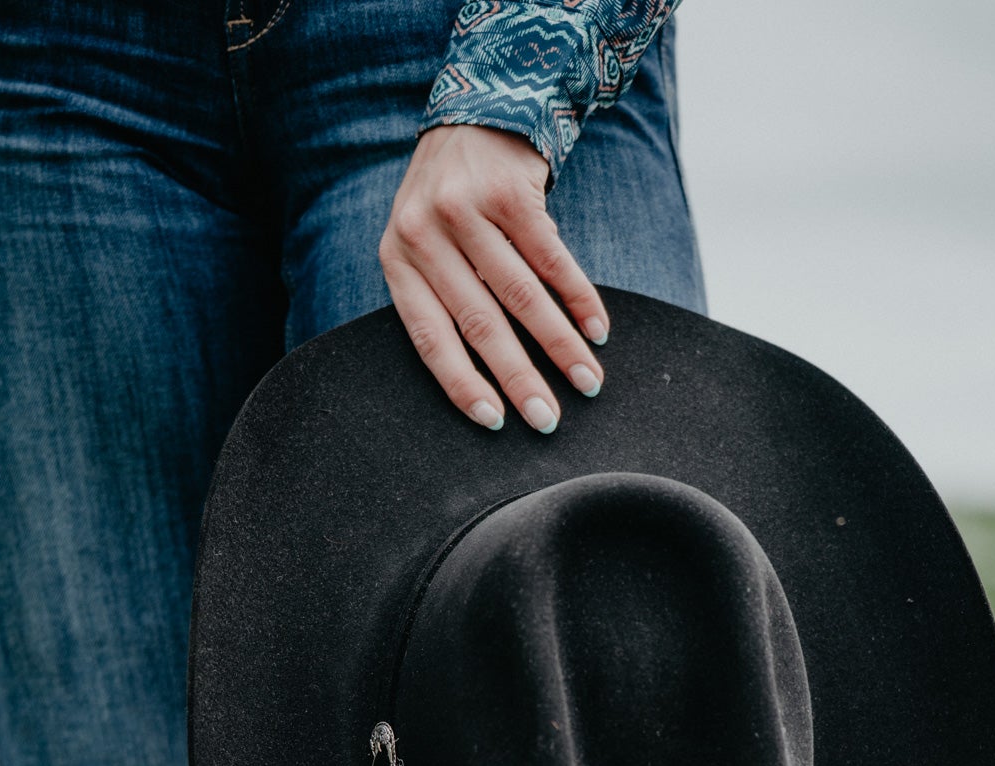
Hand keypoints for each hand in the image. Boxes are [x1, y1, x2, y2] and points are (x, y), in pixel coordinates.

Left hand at [379, 124, 609, 432]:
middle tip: (548, 420)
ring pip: (520, 295)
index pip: (430, 338)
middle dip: (519, 378)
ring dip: (560, 346)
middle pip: (480, 324)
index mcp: (397, 259)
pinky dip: (579, 299)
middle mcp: (424, 233)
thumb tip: (492, 378)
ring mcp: (467, 209)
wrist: (474, 113)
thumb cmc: (453, 203)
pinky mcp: (510, 191)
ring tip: (588, 381)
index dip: (462, 384)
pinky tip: (597, 330)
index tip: (495, 422)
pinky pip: (552, 259)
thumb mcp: (428, 247)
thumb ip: (445, 298)